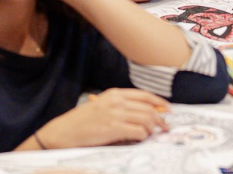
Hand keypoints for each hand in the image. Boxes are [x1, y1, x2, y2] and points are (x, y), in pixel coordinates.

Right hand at [36, 88, 168, 147]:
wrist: (65, 131)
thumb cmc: (82, 120)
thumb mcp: (102, 105)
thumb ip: (121, 105)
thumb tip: (144, 112)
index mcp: (115, 93)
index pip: (144, 95)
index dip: (159, 102)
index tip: (168, 109)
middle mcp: (117, 101)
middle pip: (149, 108)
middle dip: (161, 118)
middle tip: (165, 126)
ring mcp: (115, 114)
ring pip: (146, 119)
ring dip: (153, 129)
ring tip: (151, 134)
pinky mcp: (113, 129)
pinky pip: (138, 131)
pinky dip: (143, 136)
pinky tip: (141, 138)